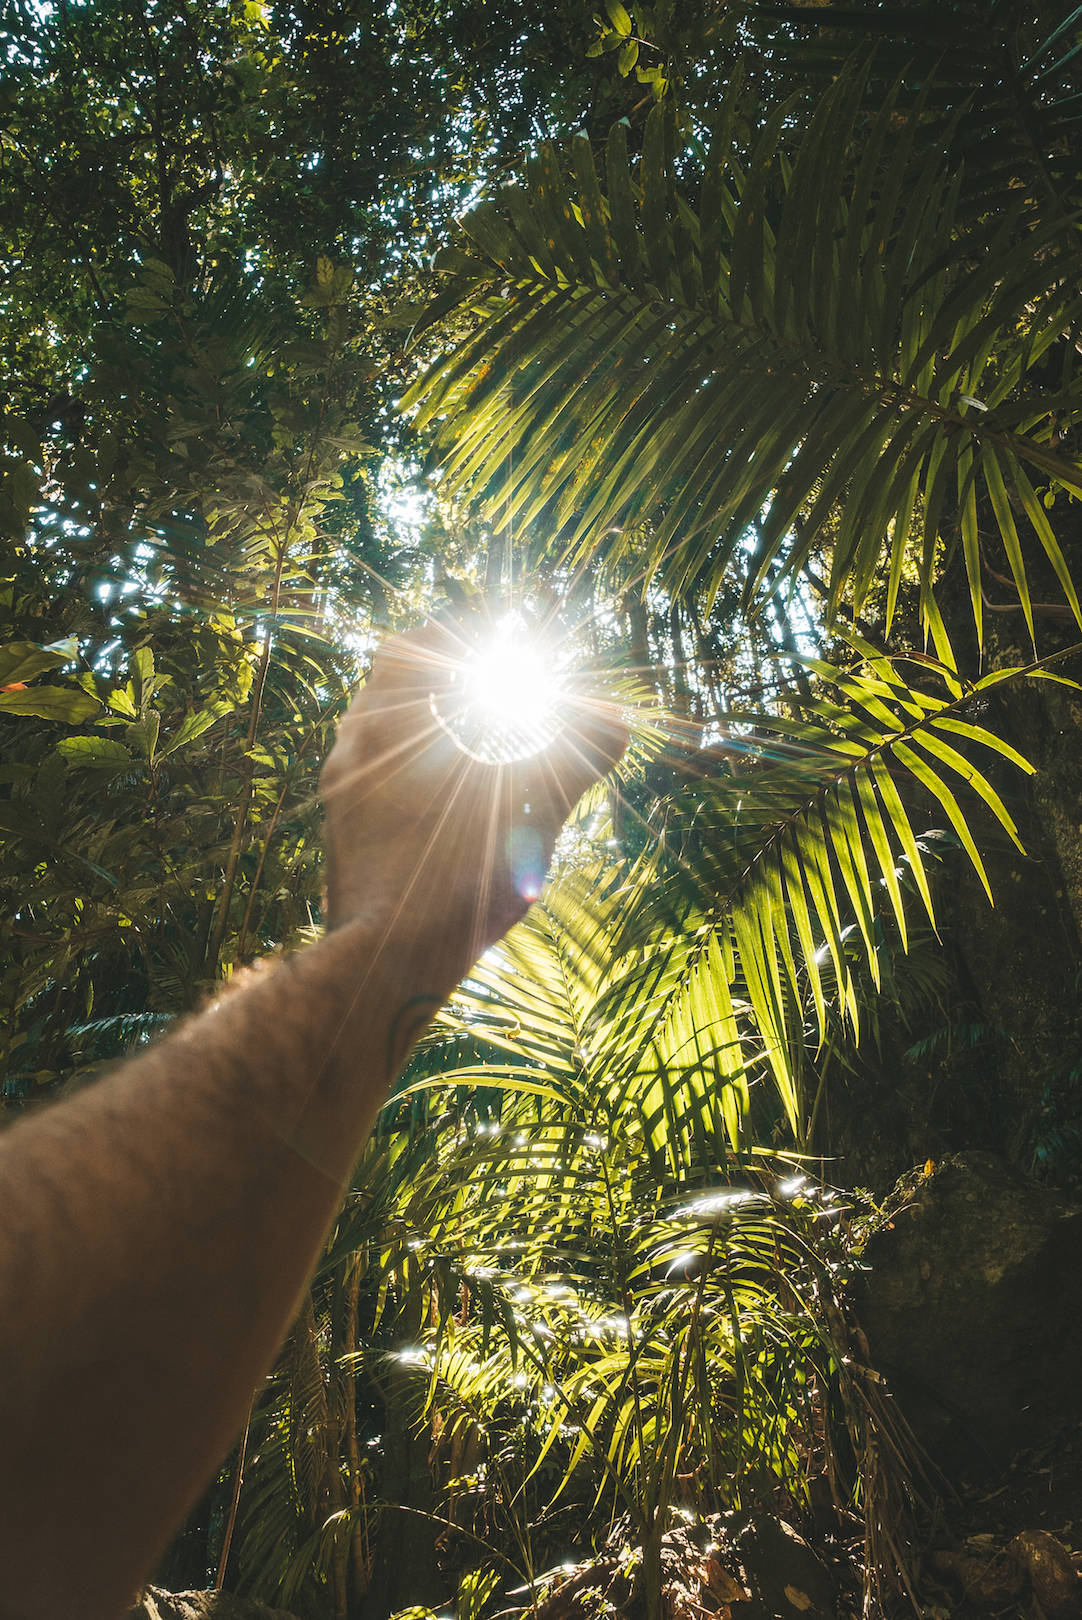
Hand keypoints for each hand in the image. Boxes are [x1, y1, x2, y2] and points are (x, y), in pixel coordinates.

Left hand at [320, 620, 626, 982]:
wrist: (385, 962)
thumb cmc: (457, 877)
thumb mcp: (532, 810)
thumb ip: (575, 759)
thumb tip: (620, 722)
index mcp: (388, 724)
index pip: (410, 646)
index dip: (455, 633)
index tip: (494, 633)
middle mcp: (352, 750)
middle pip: (389, 686)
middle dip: (440, 676)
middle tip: (488, 677)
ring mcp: (341, 795)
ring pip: (379, 735)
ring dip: (424, 723)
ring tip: (473, 734)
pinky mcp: (341, 837)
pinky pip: (375, 779)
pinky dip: (410, 768)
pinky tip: (447, 795)